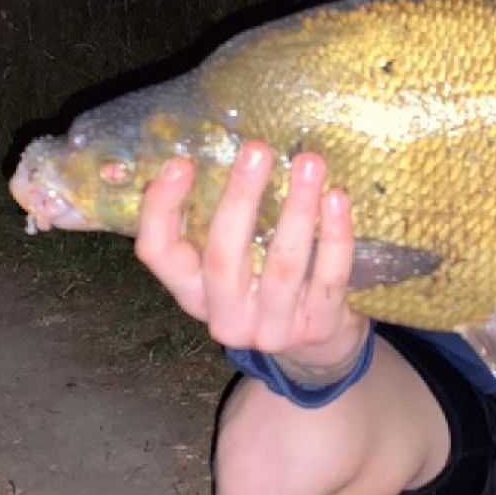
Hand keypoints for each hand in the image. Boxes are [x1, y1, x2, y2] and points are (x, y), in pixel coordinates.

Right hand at [134, 142, 368, 377]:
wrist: (316, 345)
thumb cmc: (265, 283)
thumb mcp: (234, 261)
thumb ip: (218, 221)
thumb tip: (216, 148)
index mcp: (192, 292)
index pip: (158, 253)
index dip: (161, 209)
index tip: (180, 162)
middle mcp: (224, 317)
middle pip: (223, 257)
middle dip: (241, 197)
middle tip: (257, 149)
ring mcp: (271, 330)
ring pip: (283, 266)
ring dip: (298, 209)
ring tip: (309, 162)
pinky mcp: (316, 329)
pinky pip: (329, 278)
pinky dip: (335, 235)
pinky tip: (337, 198)